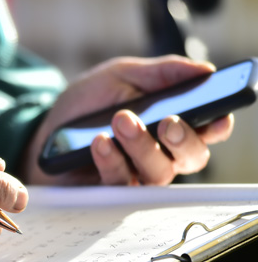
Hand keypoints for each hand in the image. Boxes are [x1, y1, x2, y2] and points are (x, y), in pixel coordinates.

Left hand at [24, 55, 233, 185]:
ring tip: (120, 120)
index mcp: (170, 124)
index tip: (217, 118)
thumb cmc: (86, 105)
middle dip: (183, 139)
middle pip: (190, 157)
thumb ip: (161, 73)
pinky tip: (99, 142)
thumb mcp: (120, 77)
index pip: (207, 131)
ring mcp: (136, 175)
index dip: (217, 127)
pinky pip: (121, 183)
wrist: (44, 131)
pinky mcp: (109, 191)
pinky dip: (111, 160)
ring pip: (158, 172)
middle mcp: (160, 154)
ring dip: (142, 145)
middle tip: (166, 121)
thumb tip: (203, 70)